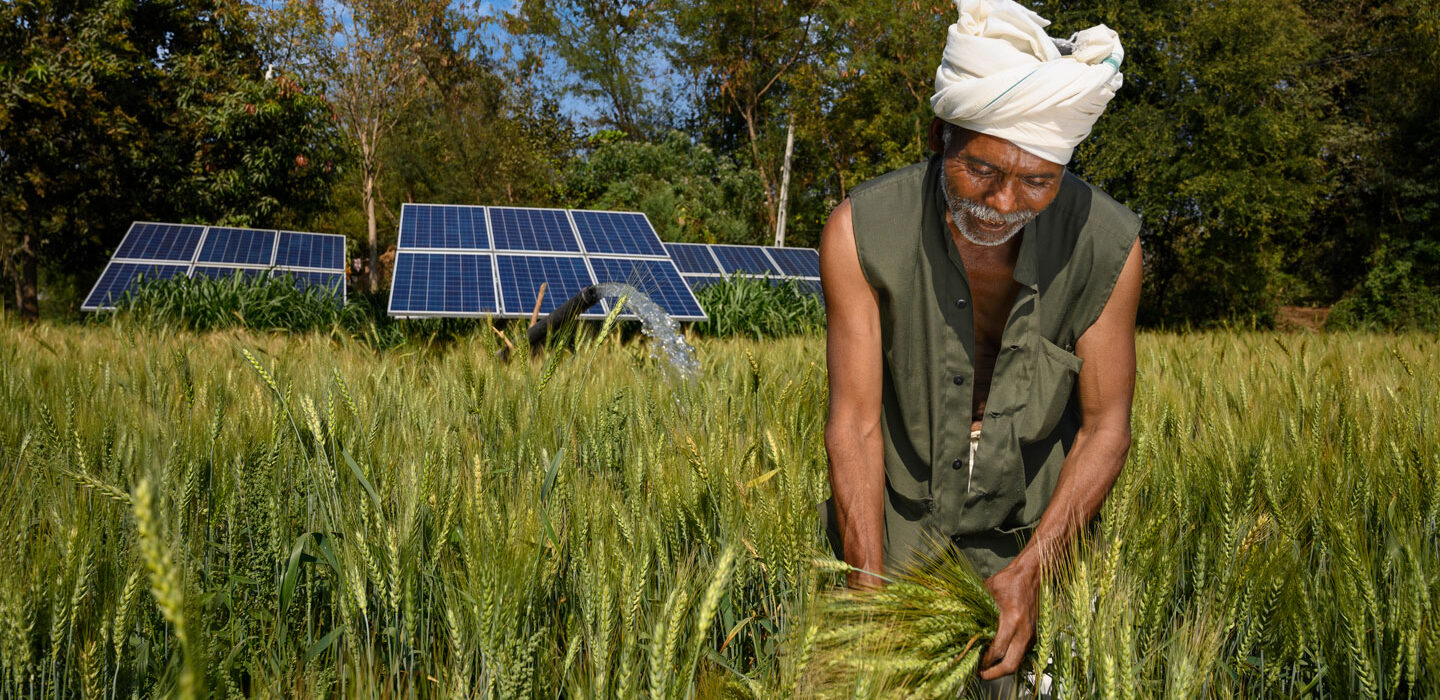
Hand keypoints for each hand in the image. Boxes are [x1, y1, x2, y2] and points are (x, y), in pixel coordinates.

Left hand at [979, 556, 1040, 679]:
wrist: (1033, 574)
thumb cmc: (1010, 580)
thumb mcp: (988, 590)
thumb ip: (976, 607)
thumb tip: (959, 620)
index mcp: (1012, 619)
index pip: (997, 648)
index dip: (985, 659)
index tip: (974, 661)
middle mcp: (1024, 631)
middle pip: (1011, 663)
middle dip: (995, 673)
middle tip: (981, 675)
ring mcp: (1031, 634)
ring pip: (1019, 661)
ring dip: (1003, 667)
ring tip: (987, 668)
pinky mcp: (1034, 634)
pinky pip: (1022, 653)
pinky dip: (1011, 658)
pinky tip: (998, 656)